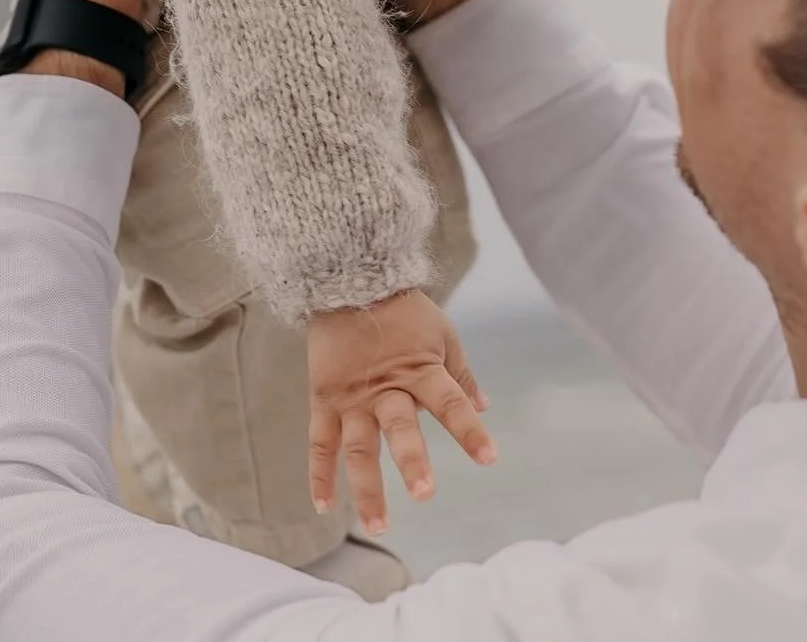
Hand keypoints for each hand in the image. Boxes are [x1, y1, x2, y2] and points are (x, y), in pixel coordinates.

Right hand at [306, 289, 494, 535]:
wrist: (347, 281)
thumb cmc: (402, 309)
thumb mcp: (441, 333)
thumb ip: (460, 373)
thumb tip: (484, 406)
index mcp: (419, 370)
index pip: (450, 402)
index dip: (468, 429)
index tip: (488, 458)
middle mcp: (385, 388)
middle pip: (399, 428)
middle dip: (412, 461)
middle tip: (425, 494)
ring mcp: (351, 397)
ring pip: (357, 448)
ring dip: (367, 488)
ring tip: (379, 525)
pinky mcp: (324, 399)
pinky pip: (319, 442)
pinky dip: (318, 474)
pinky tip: (324, 506)